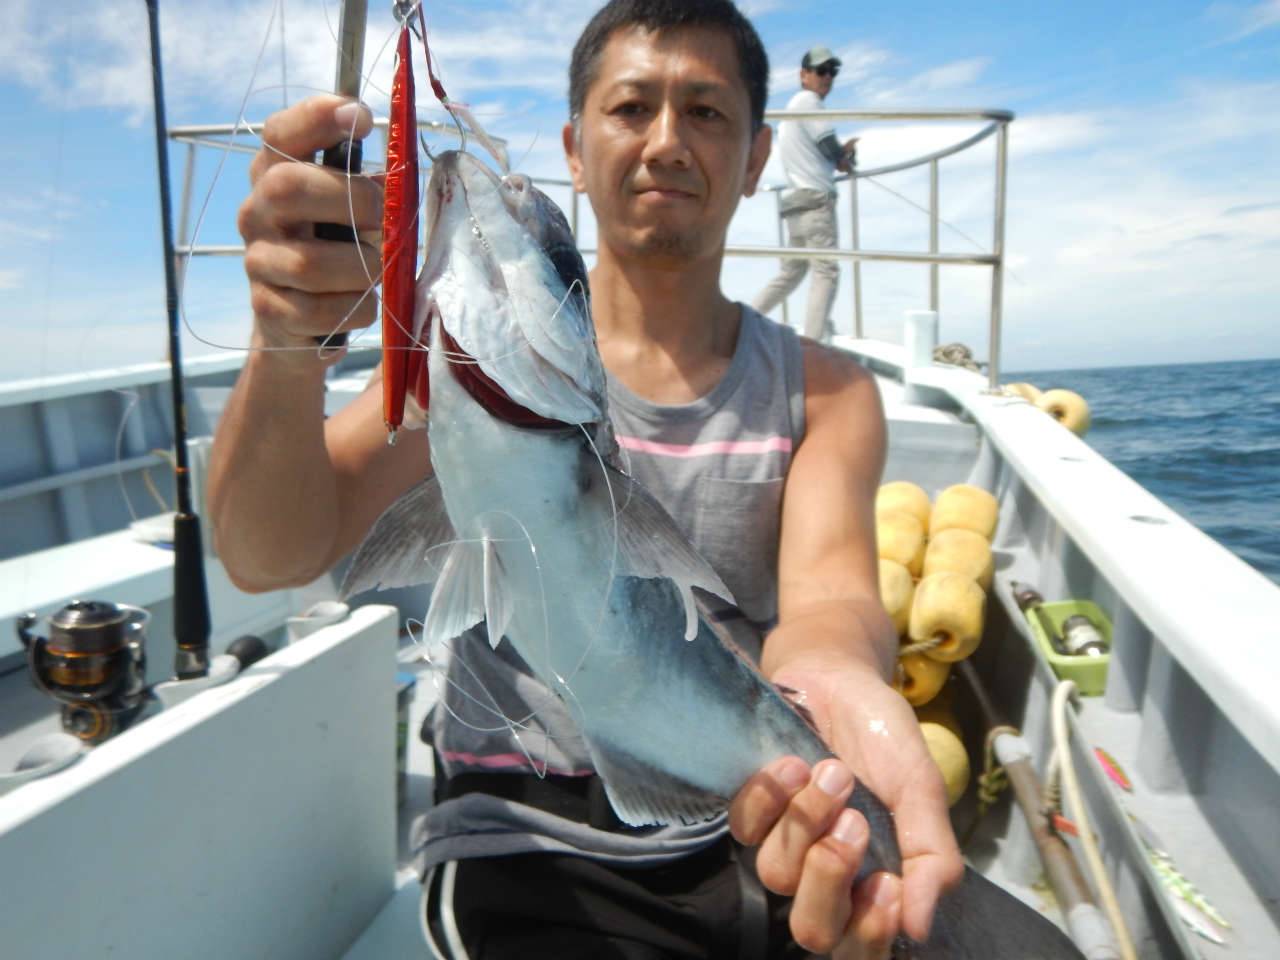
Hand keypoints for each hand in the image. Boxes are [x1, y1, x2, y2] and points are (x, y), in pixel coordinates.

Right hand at [237, 95, 383, 360]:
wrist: (301, 320)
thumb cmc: (337, 250)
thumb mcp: (352, 211)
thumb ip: (368, 189)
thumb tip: (396, 181)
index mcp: (276, 174)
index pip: (281, 133)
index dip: (318, 117)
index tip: (361, 116)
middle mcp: (257, 211)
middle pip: (289, 187)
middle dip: (350, 199)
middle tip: (385, 216)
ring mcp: (257, 260)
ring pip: (308, 263)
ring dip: (359, 270)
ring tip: (377, 273)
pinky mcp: (267, 307)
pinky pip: (315, 310)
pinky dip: (351, 309)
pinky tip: (360, 305)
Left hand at [729, 662, 962, 957]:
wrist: (840, 677)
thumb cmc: (883, 736)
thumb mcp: (921, 788)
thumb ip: (930, 854)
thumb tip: (920, 926)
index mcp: (874, 882)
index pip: (863, 948)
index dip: (869, 933)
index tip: (885, 885)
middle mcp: (825, 875)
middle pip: (812, 929)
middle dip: (830, 878)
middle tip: (854, 823)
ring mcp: (785, 844)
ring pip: (778, 874)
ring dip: (808, 820)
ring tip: (833, 772)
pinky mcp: (751, 809)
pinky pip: (746, 828)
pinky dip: (771, 796)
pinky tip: (795, 764)